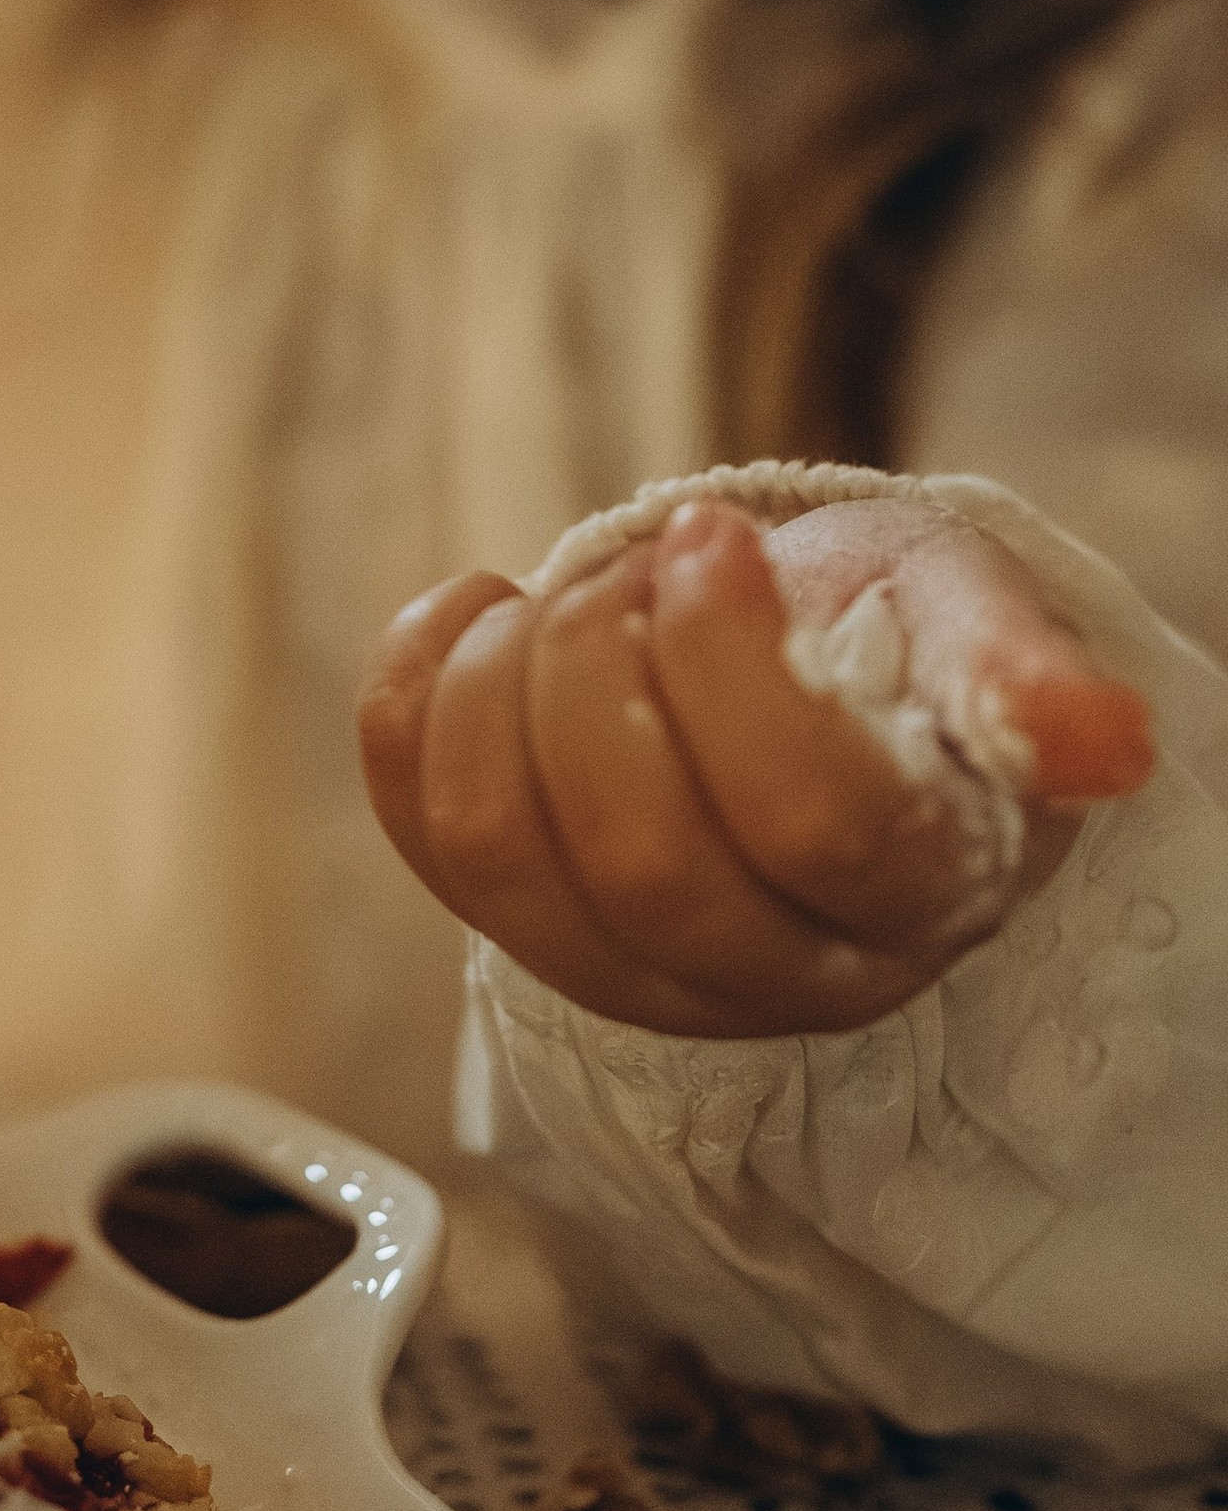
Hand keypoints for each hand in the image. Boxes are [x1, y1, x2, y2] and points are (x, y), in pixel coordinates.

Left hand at [359, 496, 1154, 1036]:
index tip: (709, 535)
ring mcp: (621, 970)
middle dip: (605, 668)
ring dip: (503, 677)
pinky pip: (410, 825)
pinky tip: (481, 606)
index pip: (811, 825)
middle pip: (645, 861)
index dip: (731, 668)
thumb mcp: (977, 624)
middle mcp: (768, 975)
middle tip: (638, 565)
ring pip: (501, 850)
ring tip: (572, 590)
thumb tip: (1100, 746)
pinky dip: (414, 686)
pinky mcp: (508, 924)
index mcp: (911, 897)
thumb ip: (1021, 678)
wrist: (802, 671)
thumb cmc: (900, 644)